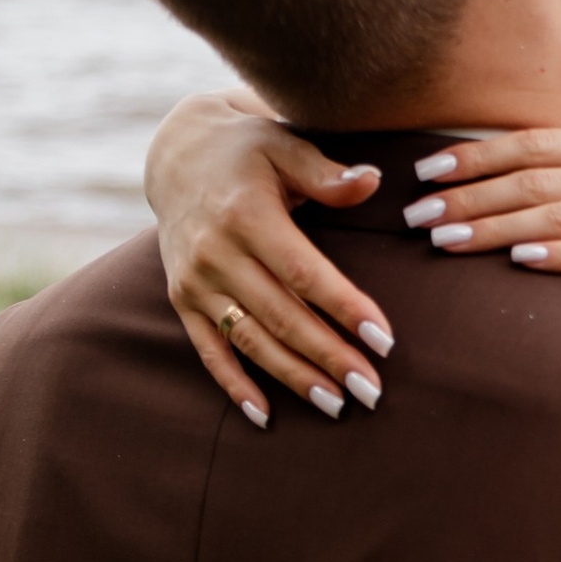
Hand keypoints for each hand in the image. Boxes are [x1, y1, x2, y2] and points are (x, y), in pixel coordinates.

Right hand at [145, 92, 392, 425]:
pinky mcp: (182, 299)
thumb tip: (371, 182)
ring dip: (292, 378)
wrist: (177, 156)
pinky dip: (233, 385)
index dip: (344, 307)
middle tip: (371, 390)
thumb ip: (326, 172)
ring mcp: (195, 281)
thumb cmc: (248, 150)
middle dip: (328, 356)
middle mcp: (216, 252)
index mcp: (247, 215)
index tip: (383, 339)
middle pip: (280, 316)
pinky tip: (265, 415)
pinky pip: (208, 350)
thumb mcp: (284, 145)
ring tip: (335, 406)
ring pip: (249, 340)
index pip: (303, 272)